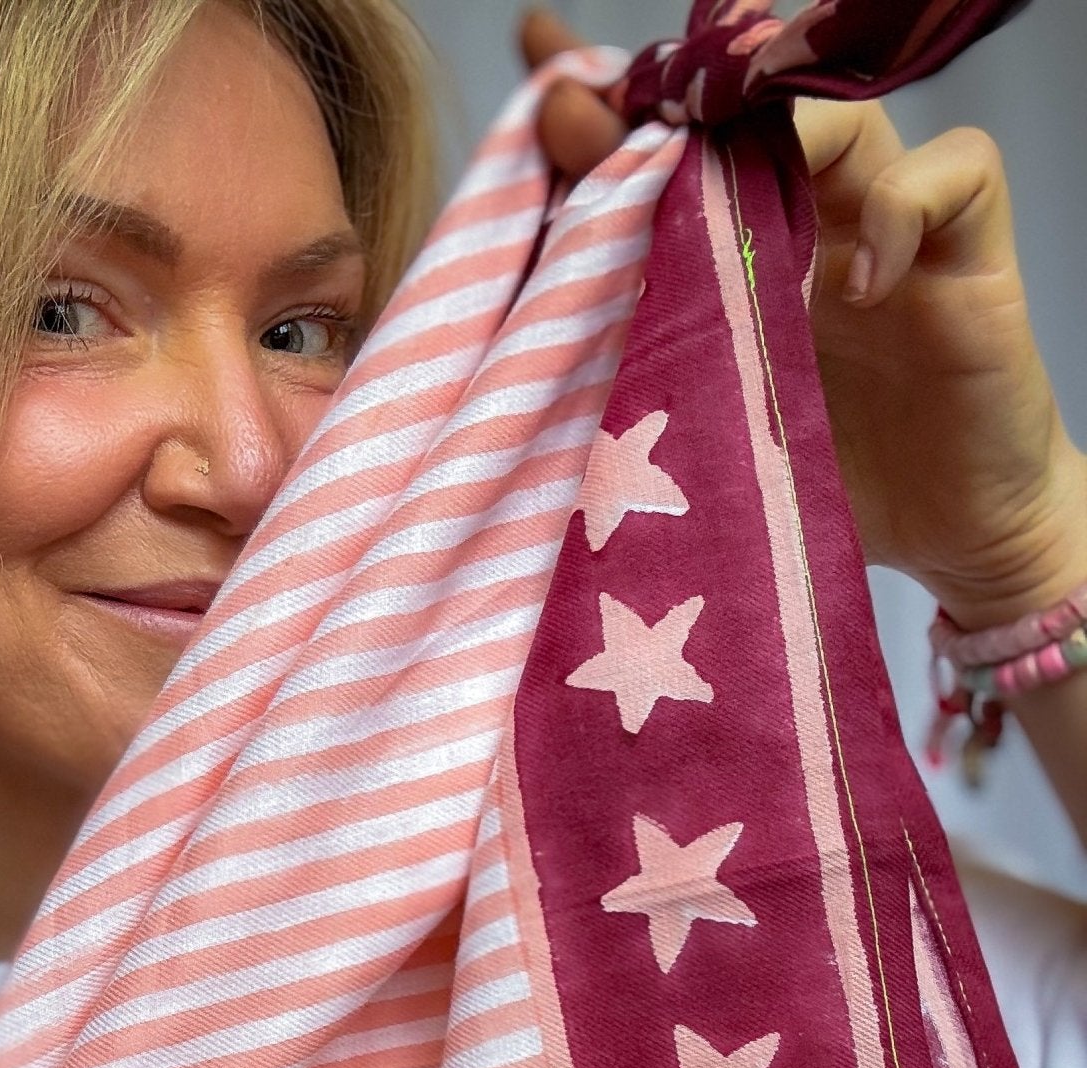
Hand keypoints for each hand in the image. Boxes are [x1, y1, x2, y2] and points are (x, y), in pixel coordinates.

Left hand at [517, 10, 1086, 634]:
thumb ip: (638, 375)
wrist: (953, 545)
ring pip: (845, 118)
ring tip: (721, 211)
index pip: (679, 152)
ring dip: (783, 142)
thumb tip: (527, 350)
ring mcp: (891, 233)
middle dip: (672, 115)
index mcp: (740, 257)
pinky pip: (956, 173)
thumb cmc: (818, 492)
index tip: (544, 90)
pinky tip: (859, 286)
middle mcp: (813, 222)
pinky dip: (904, 208)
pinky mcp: (970, 259)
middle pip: (752, 117)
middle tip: (596, 127)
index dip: (615, 110)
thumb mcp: (703, 434)